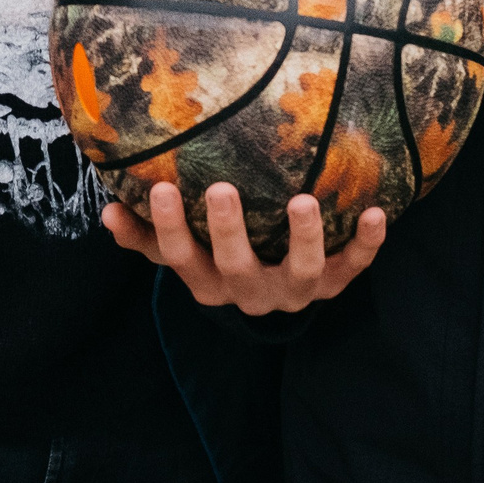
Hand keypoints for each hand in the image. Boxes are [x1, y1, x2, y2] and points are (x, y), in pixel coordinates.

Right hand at [102, 181, 384, 315]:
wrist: (273, 295)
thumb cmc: (216, 256)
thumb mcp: (180, 251)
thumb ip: (142, 235)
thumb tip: (107, 211)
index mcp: (206, 282)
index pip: (179, 259)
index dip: (168, 228)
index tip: (161, 187)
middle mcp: (248, 292)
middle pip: (235, 268)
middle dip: (228, 231)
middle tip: (222, 189)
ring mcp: (292, 292)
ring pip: (299, 273)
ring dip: (303, 238)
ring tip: (304, 200)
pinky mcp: (330, 285)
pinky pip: (351, 268)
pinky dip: (366, 245)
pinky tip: (376, 211)